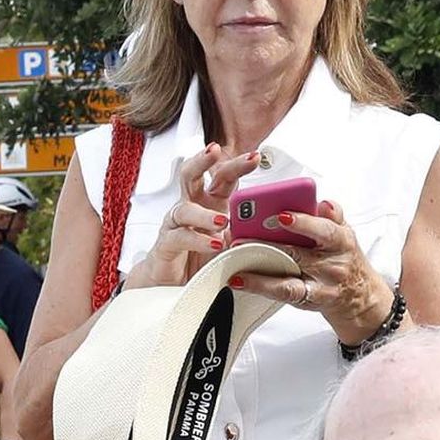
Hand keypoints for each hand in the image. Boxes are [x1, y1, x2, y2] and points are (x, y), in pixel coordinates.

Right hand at [127, 142, 257, 291]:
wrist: (177, 287)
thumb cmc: (204, 261)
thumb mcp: (234, 244)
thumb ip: (248, 231)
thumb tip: (272, 224)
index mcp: (211, 203)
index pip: (223, 177)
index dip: (237, 164)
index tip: (255, 156)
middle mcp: (192, 207)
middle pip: (193, 175)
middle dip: (204, 161)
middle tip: (215, 152)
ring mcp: (176, 224)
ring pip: (186, 208)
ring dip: (205, 214)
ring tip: (223, 221)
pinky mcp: (166, 244)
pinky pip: (180, 237)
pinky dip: (198, 240)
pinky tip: (212, 244)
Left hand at [227, 200, 393, 346]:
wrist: (359, 297)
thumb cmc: (346, 259)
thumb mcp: (346, 232)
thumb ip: (333, 216)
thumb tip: (323, 203)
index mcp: (341, 240)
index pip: (324, 229)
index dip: (304, 223)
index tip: (282, 216)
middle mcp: (331, 264)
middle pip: (299, 253)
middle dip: (269, 244)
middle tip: (242, 236)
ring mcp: (320, 285)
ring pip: (287, 278)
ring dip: (258, 270)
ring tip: (236, 260)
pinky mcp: (308, 301)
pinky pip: (283, 294)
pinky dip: (260, 287)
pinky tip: (240, 280)